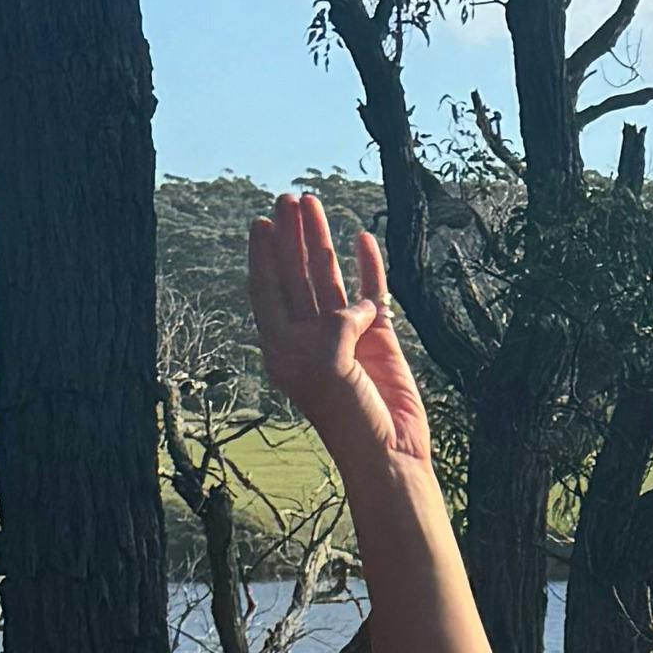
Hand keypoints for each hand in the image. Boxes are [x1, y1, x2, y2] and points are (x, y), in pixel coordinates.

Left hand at [250, 188, 432, 473]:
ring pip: (330, 278)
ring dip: (321, 241)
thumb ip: (332, 326)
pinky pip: (372, 293)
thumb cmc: (349, 420)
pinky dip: (368, 267)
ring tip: (314, 203)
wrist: (391, 454)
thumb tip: (354, 306)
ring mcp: (346, 335)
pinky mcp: (380, 339)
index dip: (263, 256)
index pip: (268, 290)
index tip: (261, 222)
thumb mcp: (328, 367)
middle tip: (288, 198)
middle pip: (296, 275)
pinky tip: (362, 239)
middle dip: (291, 237)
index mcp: (284, 346)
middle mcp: (310, 336)